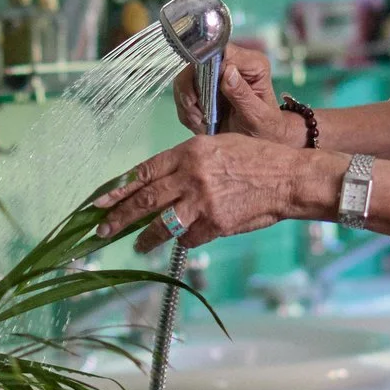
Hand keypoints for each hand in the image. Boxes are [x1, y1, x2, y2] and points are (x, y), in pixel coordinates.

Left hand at [94, 134, 344, 253]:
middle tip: (102, 229)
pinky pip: (190, 237)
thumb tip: (163, 179)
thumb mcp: (219, 145)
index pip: (143, 172)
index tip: (100, 202)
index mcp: (189, 152)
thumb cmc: (257, 158)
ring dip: (145, 237)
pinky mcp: (216, 224)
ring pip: (162, 224)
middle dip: (119, 217)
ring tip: (136, 245)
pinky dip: (184, 240)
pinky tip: (183, 240)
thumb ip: (189, 159)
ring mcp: (203, 202)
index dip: (119, 189)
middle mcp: (191, 176)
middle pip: (145, 200)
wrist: (289, 178)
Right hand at [173, 45, 302, 144]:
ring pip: (186, 76)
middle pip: (198, 61)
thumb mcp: (257, 117)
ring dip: (187, 101)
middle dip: (191, 89)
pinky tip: (199, 121)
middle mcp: (234, 63)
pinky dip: (186, 109)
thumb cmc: (265, 129)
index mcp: (254, 64)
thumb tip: (228, 72)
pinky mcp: (205, 85)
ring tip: (199, 120)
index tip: (200, 96)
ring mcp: (217, 73)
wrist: (259, 140)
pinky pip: (184, 91)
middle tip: (195, 111)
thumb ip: (243, 94)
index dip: (206, 70)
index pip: (223, 52)